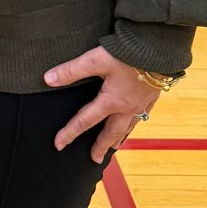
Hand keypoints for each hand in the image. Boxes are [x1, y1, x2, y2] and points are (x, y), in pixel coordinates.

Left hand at [44, 47, 161, 163]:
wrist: (158, 49)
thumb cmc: (127, 53)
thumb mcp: (95, 60)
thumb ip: (72, 70)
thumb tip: (48, 79)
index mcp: (111, 101)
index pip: (84, 121)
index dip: (69, 133)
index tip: (58, 145)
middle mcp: (127, 107)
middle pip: (111, 131)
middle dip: (101, 146)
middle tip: (94, 159)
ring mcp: (141, 103)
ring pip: (128, 127)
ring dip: (119, 137)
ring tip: (115, 146)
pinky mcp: (152, 96)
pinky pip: (142, 116)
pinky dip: (134, 123)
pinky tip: (134, 121)